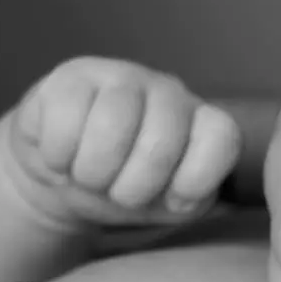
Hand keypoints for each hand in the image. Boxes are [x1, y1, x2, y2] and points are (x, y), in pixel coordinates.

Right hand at [9, 58, 241, 228]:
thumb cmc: (123, 187)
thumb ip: (190, 199)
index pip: (221, 138)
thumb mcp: (166, 204)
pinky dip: (58, 157)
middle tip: (118, 193)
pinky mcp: (71, 77)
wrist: (64, 174)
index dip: (196, 179)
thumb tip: (180, 196)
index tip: (174, 200)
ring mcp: (120, 77)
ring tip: (87, 176)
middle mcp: (167, 92)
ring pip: (111, 128)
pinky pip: (66, 121)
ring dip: (92, 174)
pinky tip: (61, 157)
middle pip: (160, 143)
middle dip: (132, 188)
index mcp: (199, 122)